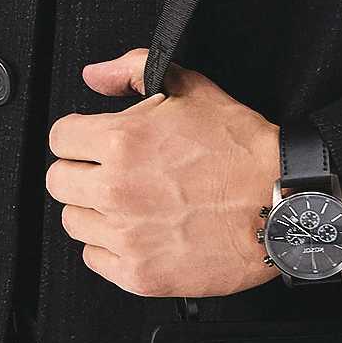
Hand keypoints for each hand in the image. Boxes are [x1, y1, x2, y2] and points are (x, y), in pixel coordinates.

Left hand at [49, 46, 341, 297]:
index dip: (79, 135)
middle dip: (82, 171)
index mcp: (123, 141)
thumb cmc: (243, 150)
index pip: (59, 138)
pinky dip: (110, 246)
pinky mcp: (140, 273)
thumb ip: (131, 69)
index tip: (94, 142)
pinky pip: (94, 259)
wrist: (283, 202)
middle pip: (58, 181)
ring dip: (94, 210)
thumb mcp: (191, 88)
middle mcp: (117, 189)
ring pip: (73, 221)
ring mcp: (126, 235)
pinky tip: (138, 230)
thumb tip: (95, 76)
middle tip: (112, 172)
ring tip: (130, 203)